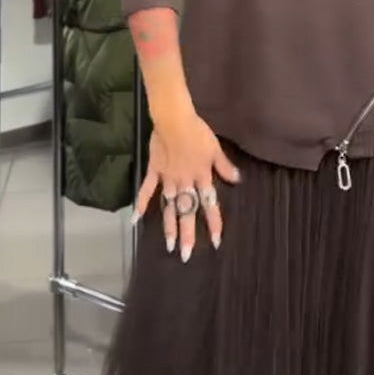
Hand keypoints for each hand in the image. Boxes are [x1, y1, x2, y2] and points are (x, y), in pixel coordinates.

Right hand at [133, 111, 239, 262]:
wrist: (174, 119)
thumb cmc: (198, 132)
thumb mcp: (215, 149)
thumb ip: (224, 166)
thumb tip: (237, 179)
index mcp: (201, 177)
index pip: (209, 204)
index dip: (213, 223)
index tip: (216, 241)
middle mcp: (185, 182)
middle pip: (187, 212)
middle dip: (188, 234)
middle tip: (186, 255)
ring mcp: (168, 179)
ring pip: (169, 207)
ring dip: (169, 226)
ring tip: (169, 245)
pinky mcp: (154, 172)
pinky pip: (147, 190)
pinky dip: (141, 203)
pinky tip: (136, 220)